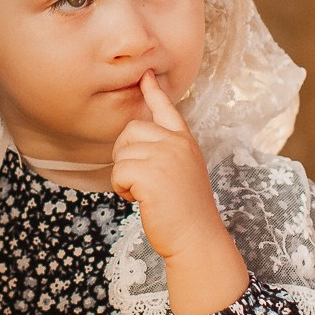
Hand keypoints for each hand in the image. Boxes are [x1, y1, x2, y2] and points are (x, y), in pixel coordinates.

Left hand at [112, 72, 249, 314]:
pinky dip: (121, 189)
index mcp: (185, 142)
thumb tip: (138, 137)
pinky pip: (118, 172)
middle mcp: (176, 144)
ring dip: (124, 176)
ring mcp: (165, 156)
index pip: (167, 110)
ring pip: (121, 153)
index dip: (154, 92)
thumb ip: (167, 152)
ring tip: (144, 194)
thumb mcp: (183, 172)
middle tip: (140, 180)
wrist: (196, 238)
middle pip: (131, 130)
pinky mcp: (151, 173)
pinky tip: (138, 200)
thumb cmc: (186, 212)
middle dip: (125, 154)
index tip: (145, 75)